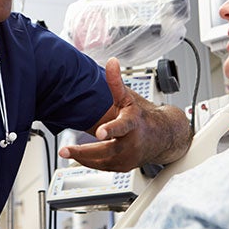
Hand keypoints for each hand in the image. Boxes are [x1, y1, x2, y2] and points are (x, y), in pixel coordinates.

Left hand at [59, 58, 191, 171]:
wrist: (163, 137)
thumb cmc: (141, 117)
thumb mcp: (128, 98)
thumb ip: (116, 82)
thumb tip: (111, 62)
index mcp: (132, 123)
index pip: (122, 126)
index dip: (110, 129)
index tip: (99, 133)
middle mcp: (132, 142)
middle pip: (106, 150)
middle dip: (84, 151)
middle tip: (65, 150)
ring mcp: (129, 157)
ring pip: (102, 161)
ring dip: (83, 157)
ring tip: (66, 152)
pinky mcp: (125, 167)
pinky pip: (104, 167)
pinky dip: (91, 162)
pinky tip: (80, 156)